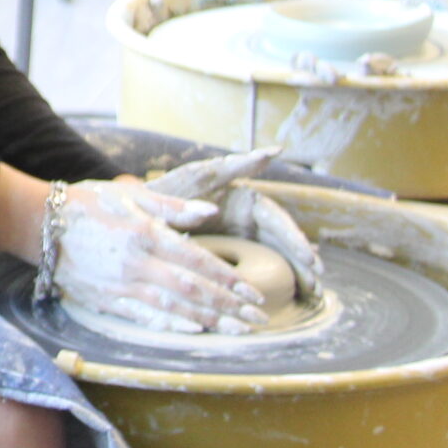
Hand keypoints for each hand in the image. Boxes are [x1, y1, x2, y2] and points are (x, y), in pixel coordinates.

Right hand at [46, 179, 264, 333]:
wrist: (38, 225)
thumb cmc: (86, 203)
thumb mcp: (129, 194)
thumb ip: (171, 207)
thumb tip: (209, 213)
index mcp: (145, 235)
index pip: (198, 261)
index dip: (229, 279)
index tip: (253, 293)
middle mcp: (137, 264)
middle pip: (193, 290)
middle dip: (229, 307)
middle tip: (258, 320)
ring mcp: (121, 286)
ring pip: (174, 308)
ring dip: (210, 321)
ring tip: (236, 331)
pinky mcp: (106, 300)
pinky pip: (145, 317)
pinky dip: (172, 326)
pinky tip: (194, 332)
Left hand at [136, 149, 325, 303]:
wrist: (129, 217)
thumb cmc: (163, 192)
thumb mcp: (196, 178)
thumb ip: (232, 166)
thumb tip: (274, 152)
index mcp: (239, 196)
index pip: (276, 217)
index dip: (295, 238)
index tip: (311, 257)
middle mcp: (242, 215)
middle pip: (280, 238)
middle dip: (302, 259)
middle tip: (318, 282)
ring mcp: (235, 235)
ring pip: (273, 254)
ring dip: (295, 273)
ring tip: (313, 294)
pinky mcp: (225, 254)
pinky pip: (254, 267)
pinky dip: (273, 280)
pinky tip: (293, 295)